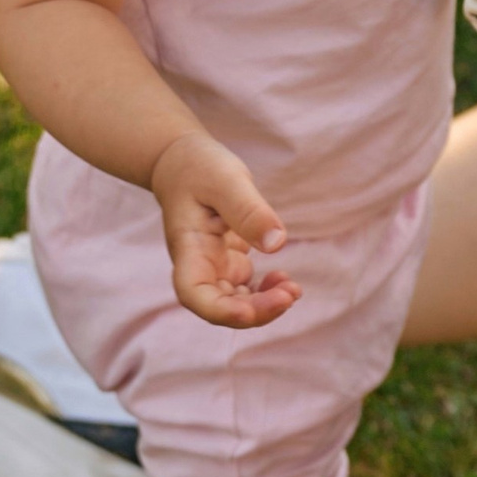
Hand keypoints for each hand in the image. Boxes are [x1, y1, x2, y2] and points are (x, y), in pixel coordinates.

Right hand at [149, 130, 300, 328]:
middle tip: (290, 295)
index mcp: (188, 247)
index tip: (248, 312)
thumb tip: (277, 244)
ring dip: (265, 306)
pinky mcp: (228, 264)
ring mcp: (213, 267)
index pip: (193, 293)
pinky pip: (246, 291)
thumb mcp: (225, 180)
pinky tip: (285, 281)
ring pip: (235, 304)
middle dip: (255, 311)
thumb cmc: (198, 169)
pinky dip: (267, 293)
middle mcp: (198, 265)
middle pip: (219, 307)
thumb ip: (249, 211)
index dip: (220, 311)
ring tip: (293, 290)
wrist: (183, 164)